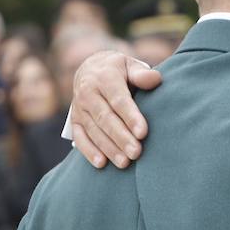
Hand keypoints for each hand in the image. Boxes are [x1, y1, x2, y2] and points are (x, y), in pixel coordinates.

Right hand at [69, 51, 161, 169]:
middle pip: (105, 118)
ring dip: (109, 148)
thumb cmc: (118, 71)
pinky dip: (89, 151)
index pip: (118, 99)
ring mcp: (79, 108)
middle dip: (121, 137)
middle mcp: (88, 92)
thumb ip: (141, 73)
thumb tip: (155, 79)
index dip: (130, 116)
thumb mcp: (130, 65)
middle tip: (136, 153)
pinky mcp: (74, 121)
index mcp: (104, 77)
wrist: (90, 70)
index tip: (143, 133)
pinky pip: (79, 138)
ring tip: (125, 163)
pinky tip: (102, 163)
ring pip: (94, 131)